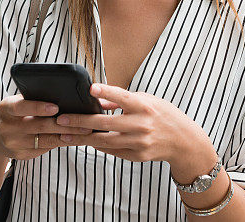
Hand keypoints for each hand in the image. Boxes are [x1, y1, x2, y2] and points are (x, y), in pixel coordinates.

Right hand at [0, 93, 120, 160]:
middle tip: (86, 121)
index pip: (22, 106)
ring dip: (68, 136)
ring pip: (46, 140)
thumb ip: (34, 99)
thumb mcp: (16, 102)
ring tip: (86, 131)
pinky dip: (61, 143)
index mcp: (6, 109)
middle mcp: (7, 128)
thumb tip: (66, 94)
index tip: (56, 107)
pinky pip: (45, 149)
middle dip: (65, 124)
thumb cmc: (13, 112)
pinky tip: (76, 139)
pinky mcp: (21, 155)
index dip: (39, 107)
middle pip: (40, 126)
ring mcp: (14, 144)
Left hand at [54, 83, 208, 164]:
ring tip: (64, 134)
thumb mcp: (147, 100)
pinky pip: (111, 150)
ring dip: (82, 137)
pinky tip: (84, 140)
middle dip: (80, 121)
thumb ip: (122, 101)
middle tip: (61, 119)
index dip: (107, 92)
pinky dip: (97, 145)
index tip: (91, 88)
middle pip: (106, 123)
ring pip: (103, 141)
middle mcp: (141, 125)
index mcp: (145, 106)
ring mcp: (139, 142)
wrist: (183, 141)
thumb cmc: (163, 115)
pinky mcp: (137, 155)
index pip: (123, 97)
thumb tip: (98, 100)